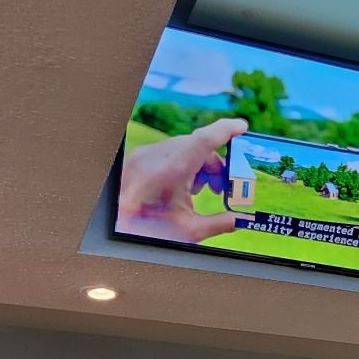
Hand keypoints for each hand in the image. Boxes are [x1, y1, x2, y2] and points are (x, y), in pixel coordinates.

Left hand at [115, 120, 244, 243]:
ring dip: (199, 164)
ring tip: (203, 189)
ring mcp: (145, 155)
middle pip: (197, 146)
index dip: (226, 130)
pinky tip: (185, 186)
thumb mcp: (189, 231)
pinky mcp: (139, 158)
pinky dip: (183, 164)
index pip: (204, 140)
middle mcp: (156, 157)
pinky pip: (169, 152)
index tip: (242, 126)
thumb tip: (239, 220)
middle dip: (215, 163)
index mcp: (171, 171)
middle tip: (224, 186)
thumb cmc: (147, 231)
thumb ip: (219, 223)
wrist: (116, 230)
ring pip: (184, 147)